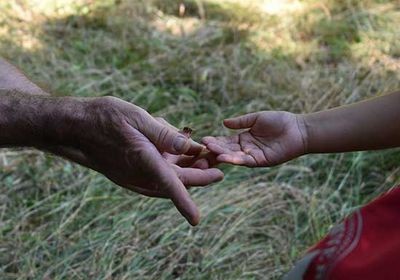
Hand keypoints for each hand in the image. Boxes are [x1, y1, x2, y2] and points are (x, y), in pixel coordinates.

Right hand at [44, 96, 223, 224]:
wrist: (74, 127)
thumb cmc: (104, 118)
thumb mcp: (137, 117)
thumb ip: (165, 134)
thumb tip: (189, 147)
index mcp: (143, 161)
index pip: (169, 186)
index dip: (185, 203)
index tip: (196, 219)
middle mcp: (138, 175)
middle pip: (176, 182)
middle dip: (199, 173)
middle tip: (216, 159)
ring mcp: (133, 176)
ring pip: (168, 178)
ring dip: (187, 168)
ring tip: (203, 151)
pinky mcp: (131, 172)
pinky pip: (158, 174)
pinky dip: (173, 165)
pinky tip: (180, 150)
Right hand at [202, 111, 306, 166]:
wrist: (299, 129)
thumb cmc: (280, 121)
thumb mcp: (257, 118)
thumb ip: (241, 122)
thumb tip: (224, 122)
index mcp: (244, 138)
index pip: (226, 140)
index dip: (215, 140)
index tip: (203, 139)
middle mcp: (246, 148)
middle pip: (227, 149)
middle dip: (215, 148)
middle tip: (203, 146)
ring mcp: (253, 156)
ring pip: (235, 156)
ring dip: (222, 154)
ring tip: (211, 151)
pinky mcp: (262, 161)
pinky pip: (246, 161)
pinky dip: (236, 160)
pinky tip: (226, 157)